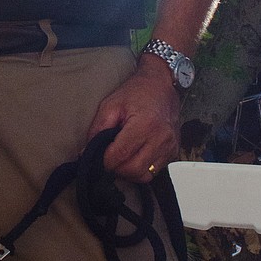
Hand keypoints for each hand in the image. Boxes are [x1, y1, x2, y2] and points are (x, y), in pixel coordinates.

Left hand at [87, 65, 179, 183]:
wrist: (162, 85)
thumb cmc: (137, 91)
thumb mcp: (110, 105)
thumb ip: (97, 129)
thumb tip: (87, 151)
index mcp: (145, 124)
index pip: (120, 155)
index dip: (104, 161)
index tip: (97, 158)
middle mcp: (161, 138)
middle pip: (133, 170)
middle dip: (116, 169)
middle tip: (107, 159)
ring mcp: (170, 146)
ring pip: (145, 176)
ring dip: (128, 172)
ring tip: (120, 158)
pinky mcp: (174, 151)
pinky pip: (154, 171)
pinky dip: (141, 169)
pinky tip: (134, 156)